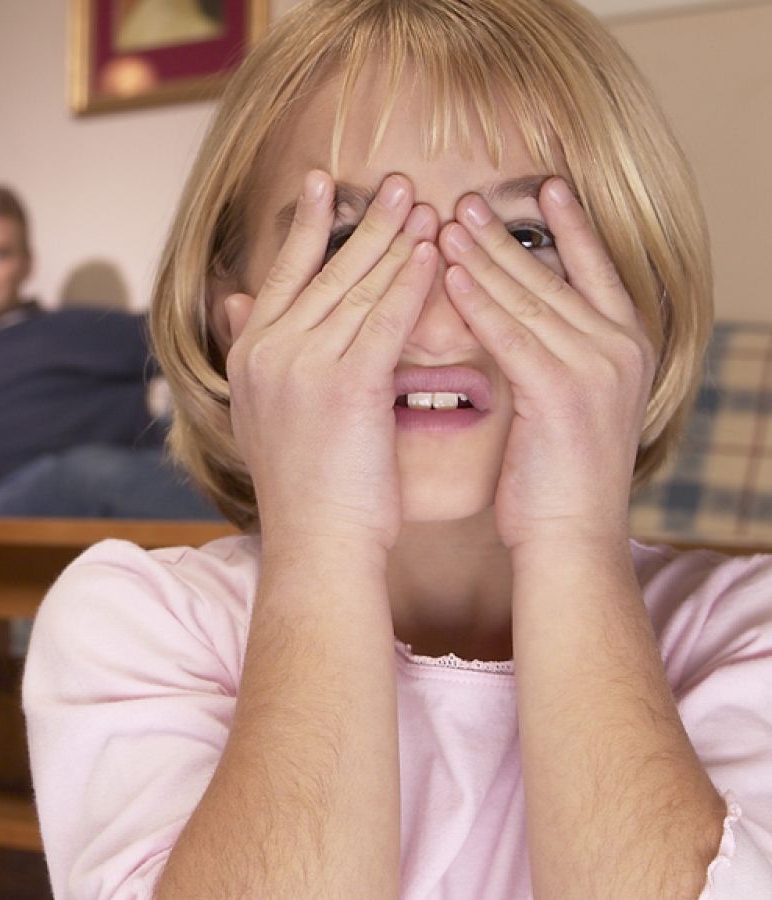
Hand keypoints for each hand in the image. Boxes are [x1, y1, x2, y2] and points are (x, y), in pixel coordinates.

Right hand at [222, 170, 438, 552]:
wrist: (317, 543)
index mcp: (249, 354)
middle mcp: (269, 351)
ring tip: (422, 203)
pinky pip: (385, 319)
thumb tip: (232, 300)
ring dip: (394, 240)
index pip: (280, 273)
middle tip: (394, 180)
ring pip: (357, 287)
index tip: (323, 181)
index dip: (305, 224)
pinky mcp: (345, 385)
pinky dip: (411, 282)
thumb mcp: (259, 410)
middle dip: (363, 221)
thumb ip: (249, 348)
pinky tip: (433, 254)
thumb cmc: (304, 487)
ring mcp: (303, 365)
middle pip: (323, 269)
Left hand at [441, 179, 652, 550]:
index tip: (544, 186)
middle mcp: (619, 348)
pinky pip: (511, 334)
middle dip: (506, 235)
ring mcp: (595, 367)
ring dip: (483, 257)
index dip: (568, 227)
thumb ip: (554, 355)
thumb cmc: (553, 480)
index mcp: (626, 346)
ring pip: (529, 297)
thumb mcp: (564, 404)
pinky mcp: (562, 392)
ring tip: (446, 221)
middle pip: (553, 276)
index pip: (597, 269)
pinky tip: (448, 275)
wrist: (570, 540)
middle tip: (467, 197)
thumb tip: (519, 316)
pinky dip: (478, 302)